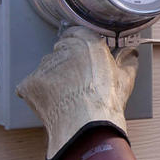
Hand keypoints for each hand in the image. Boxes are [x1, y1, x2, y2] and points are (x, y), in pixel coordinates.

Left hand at [16, 26, 138, 159]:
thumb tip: (131, 53)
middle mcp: (63, 49)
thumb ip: (127, 60)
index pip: (76, 34)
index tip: (83, 59)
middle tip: (77, 83)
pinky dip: (38, 94)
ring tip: (67, 97)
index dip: (80, 49)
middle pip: (60, 52)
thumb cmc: (105, 102)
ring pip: (46, 69)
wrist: (85, 125)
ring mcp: (44, 66)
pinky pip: (31, 86)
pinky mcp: (29, 83)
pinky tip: (53, 104)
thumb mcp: (125, 78)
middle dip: (66, 65)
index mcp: (86, 42)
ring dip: (53, 80)